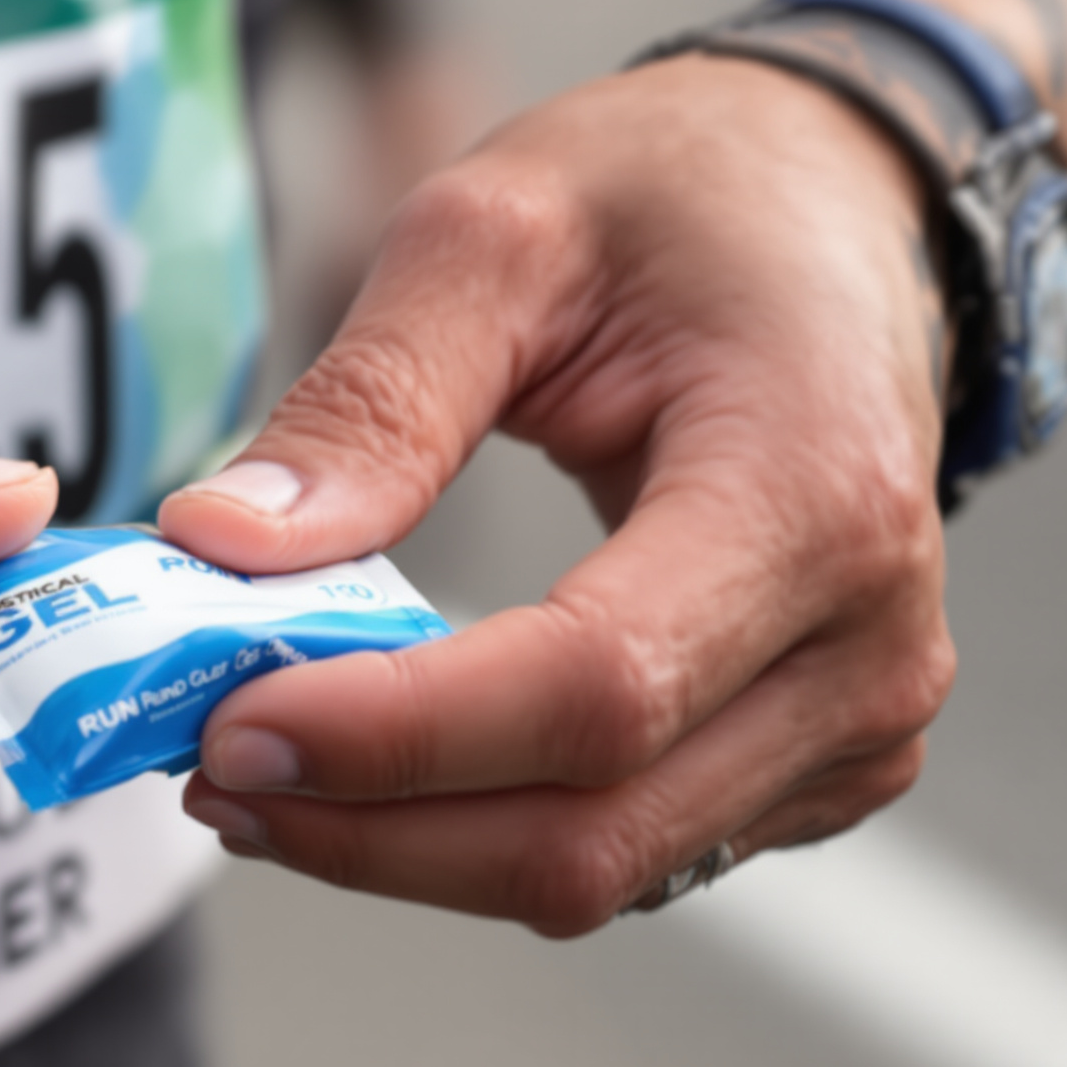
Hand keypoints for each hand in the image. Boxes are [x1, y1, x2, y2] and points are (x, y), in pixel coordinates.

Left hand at [158, 57, 957, 934]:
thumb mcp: (497, 233)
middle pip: (592, 824)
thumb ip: (368, 401)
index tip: (227, 724)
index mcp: (816, 493)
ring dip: (405, 844)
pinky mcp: (809, 762)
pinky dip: (474, 829)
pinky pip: (627, 848)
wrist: (826, 205)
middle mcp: (866, 643)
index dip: (398, 734)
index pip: (592, 685)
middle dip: (369, 821)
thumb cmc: (676, 200)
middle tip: (200, 764)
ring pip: (602, 866)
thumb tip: (220, 545)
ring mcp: (852, 721)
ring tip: (253, 768)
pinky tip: (366, 766)